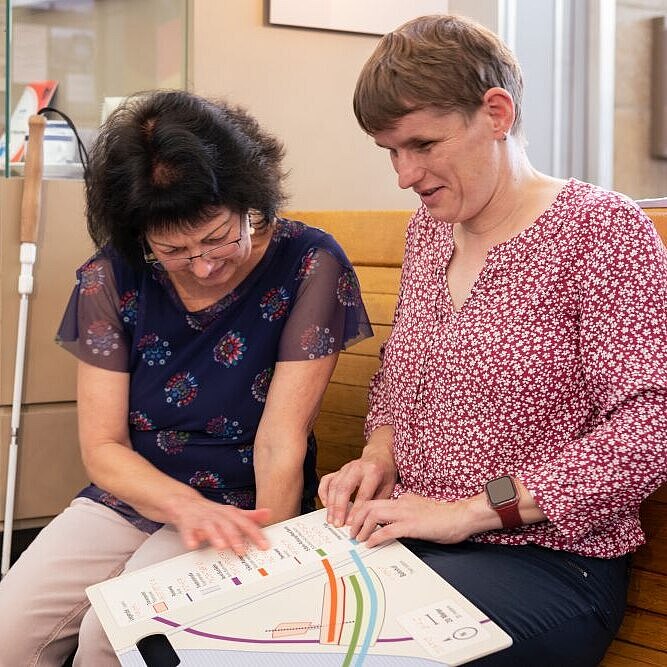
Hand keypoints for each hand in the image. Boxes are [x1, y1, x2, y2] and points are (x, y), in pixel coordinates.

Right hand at [167, 494, 271, 553]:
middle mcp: (217, 515)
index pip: (245, 523)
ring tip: (221, 546)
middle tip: (242, 550)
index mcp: (230, 513)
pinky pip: (188, 530)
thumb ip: (250, 516)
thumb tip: (269, 513)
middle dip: (235, 537)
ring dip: (215, 535)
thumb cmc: (212, 513)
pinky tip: (193, 544)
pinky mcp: (187, 523)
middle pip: (228, 525)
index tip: (264, 546)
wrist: (186, 504)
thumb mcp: (232, 514)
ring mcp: (202, 519)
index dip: (255, 534)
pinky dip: (190, 537)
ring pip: (209, 526)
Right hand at [319, 454, 396, 527]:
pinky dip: (323, 492)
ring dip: (331, 504)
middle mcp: (357, 468)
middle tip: (337, 523)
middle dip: (339, 508)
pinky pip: (327, 480)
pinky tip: (326, 504)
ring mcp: (346, 468)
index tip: (352, 523)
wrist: (379, 455)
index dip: (356, 509)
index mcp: (372, 471)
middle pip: (344, 488)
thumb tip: (367, 520)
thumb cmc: (385, 472)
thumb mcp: (388, 487)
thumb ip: (377, 502)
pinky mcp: (338, 470)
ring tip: (331, 519)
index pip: (363, 492)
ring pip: (334, 485)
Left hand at [348, 493, 473, 547]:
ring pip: (374, 515)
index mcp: (403, 499)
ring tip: (357, 538)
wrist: (461, 516)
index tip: (355, 521)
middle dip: (356, 518)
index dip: (362, 511)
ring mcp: (406, 513)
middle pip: (369, 505)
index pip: (376, 502)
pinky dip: (375, 537)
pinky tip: (370, 543)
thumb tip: (394, 521)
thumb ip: (406, 511)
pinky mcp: (412, 525)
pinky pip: (388, 530)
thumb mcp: (420, 510)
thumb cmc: (444, 517)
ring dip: (362, 527)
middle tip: (350, 531)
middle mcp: (401, 503)